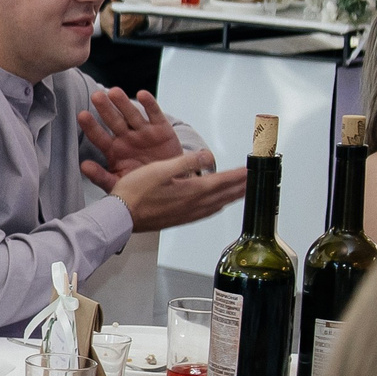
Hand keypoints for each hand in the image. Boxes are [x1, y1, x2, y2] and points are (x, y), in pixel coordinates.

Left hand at [77, 88, 181, 179]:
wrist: (170, 185)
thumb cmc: (140, 185)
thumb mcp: (119, 184)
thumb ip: (101, 176)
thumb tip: (83, 166)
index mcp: (113, 150)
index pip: (99, 136)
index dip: (91, 126)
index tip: (82, 115)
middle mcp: (126, 138)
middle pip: (113, 121)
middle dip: (105, 108)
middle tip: (96, 96)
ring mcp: (143, 132)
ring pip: (131, 115)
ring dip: (123, 103)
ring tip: (114, 92)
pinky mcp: (161, 129)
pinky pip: (155, 115)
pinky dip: (149, 104)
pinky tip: (142, 95)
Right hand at [102, 149, 245, 232]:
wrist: (120, 216)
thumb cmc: (135, 192)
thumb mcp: (160, 169)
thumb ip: (186, 162)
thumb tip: (207, 155)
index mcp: (192, 190)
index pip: (224, 181)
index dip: (240, 174)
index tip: (253, 169)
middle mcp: (194, 204)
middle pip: (226, 194)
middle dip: (242, 186)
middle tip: (256, 180)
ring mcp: (187, 214)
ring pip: (218, 204)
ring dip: (233, 197)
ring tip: (242, 192)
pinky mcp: (179, 220)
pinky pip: (207, 213)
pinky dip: (218, 206)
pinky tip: (216, 205)